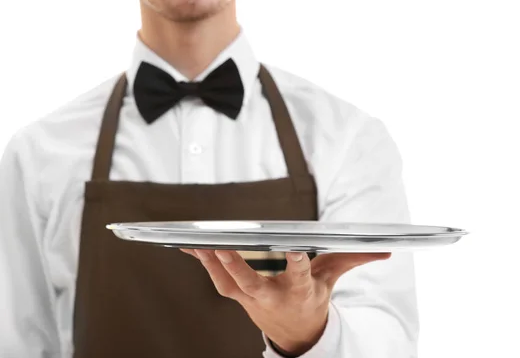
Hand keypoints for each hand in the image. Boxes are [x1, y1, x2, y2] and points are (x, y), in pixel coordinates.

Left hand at [181, 248, 389, 355]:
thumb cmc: (312, 301)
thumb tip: (385, 250)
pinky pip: (218, 281)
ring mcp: (252, 300)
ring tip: (196, 242)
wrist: (295, 334)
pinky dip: (204, 264)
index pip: (299, 275)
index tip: (294, 246)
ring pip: (228, 284)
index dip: (296, 262)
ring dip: (212, 264)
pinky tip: (190, 247)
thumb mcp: (331, 281)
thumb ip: (353, 260)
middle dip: (236, 266)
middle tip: (221, 245)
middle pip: (252, 283)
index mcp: (299, 291)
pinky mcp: (238, 298)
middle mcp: (273, 297)